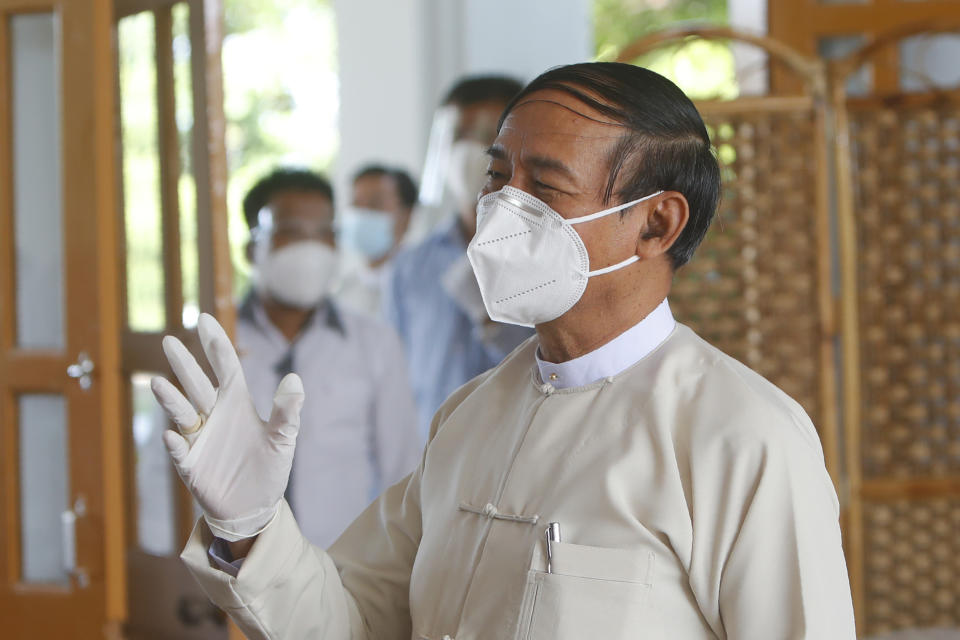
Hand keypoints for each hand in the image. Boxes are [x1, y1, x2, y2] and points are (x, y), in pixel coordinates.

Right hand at [150, 313, 303, 540]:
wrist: (255, 507)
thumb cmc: (268, 468)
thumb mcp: (283, 439)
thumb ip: (287, 412)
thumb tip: (294, 379)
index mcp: (237, 405)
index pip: (225, 368)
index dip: (216, 345)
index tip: (204, 320)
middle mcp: (215, 416)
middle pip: (197, 384)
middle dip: (185, 364)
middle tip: (168, 340)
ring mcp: (200, 439)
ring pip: (182, 413)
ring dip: (171, 399)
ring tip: (158, 382)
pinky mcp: (191, 465)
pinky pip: (180, 452)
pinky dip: (176, 444)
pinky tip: (172, 435)